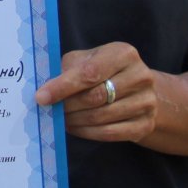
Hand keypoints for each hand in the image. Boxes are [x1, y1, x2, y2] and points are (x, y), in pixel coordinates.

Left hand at [35, 42, 157, 143]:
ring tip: (61, 118)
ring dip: (75, 121)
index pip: (90, 72)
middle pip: (96, 97)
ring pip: (102, 117)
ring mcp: (147, 102)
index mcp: (123, 54)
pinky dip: (87, 133)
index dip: (63, 86)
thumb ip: (67, 70)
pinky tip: (75, 128)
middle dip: (68, 106)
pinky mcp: (146, 124)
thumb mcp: (85, 60)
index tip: (41, 97)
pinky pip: (111, 134)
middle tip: (50, 109)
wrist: (137, 90)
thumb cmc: (102, 70)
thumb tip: (44, 89)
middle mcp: (141, 76)